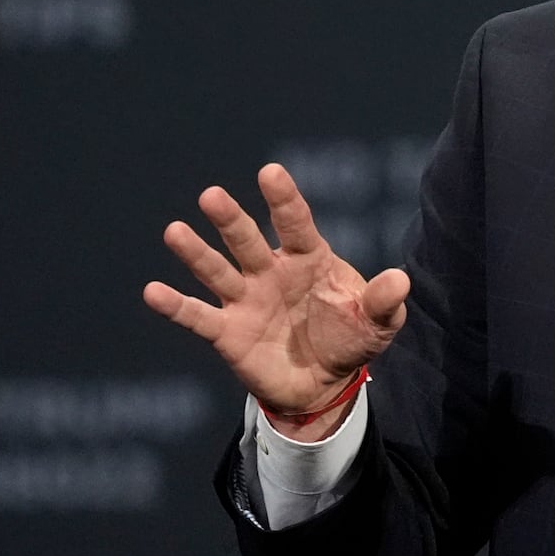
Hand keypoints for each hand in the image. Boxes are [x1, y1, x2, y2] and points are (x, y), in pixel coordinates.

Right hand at [143, 162, 408, 440]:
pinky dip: (176, 306)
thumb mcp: (377, 322)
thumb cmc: (351, 338)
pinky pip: (198, 317)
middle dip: (231, 220)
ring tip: (175, 231)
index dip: (284, 199)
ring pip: (217, 271)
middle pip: (247, 240)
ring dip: (196, 253)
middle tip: (212, 195)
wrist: (324, 383)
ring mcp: (246, 299)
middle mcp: (271, 271)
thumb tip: (401, 280)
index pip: (295, 223)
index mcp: (309, 259)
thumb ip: (384, 301)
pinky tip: (153, 291)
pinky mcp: (227, 332)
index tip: (270, 172)